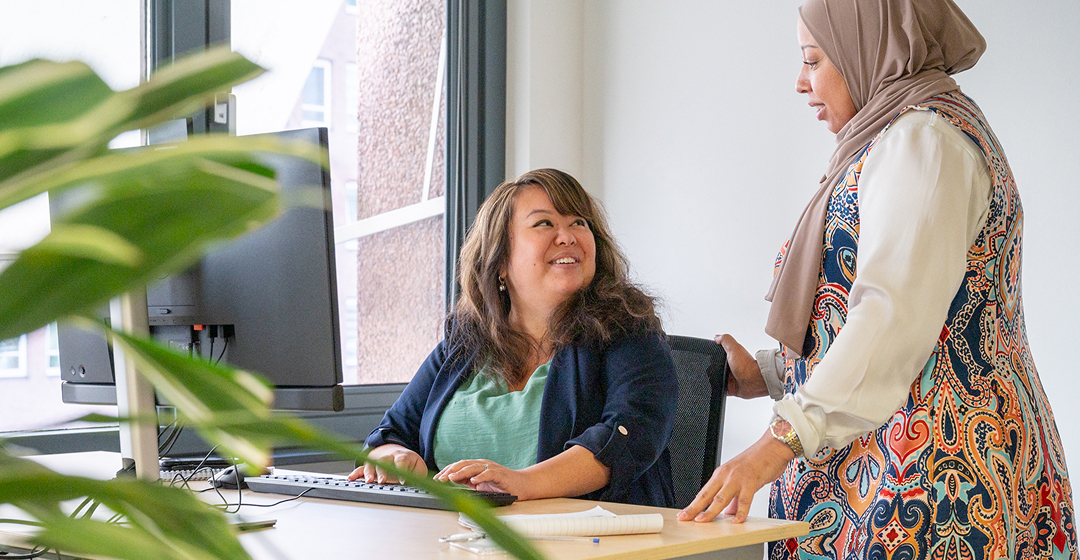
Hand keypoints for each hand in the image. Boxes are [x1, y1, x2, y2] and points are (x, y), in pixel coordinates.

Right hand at [347, 444, 426, 483]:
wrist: (398, 452)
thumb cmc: (409, 463)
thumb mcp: (418, 467)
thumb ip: (418, 475)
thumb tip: (416, 484)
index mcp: (402, 456)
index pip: (401, 460)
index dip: (401, 469)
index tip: (403, 481)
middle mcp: (388, 457)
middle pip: (384, 461)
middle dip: (383, 471)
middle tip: (383, 481)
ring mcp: (378, 460)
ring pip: (372, 464)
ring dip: (369, 472)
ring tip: (369, 481)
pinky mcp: (370, 465)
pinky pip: (361, 468)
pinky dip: (356, 473)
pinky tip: (351, 478)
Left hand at [434, 460, 533, 498]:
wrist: (522, 485)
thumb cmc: (502, 485)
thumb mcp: (480, 484)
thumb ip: (467, 481)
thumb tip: (451, 481)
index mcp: (477, 466)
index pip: (459, 466)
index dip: (447, 471)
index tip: (437, 479)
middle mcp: (482, 465)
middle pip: (463, 464)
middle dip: (450, 471)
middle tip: (440, 479)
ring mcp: (491, 468)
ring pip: (473, 467)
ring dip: (461, 473)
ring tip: (452, 478)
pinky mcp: (500, 474)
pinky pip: (489, 474)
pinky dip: (481, 477)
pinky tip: (474, 481)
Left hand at [677, 429, 793, 522]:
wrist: (772, 447)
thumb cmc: (758, 461)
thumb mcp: (741, 480)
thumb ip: (735, 498)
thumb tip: (730, 513)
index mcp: (721, 474)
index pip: (703, 493)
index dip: (693, 505)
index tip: (684, 515)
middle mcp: (726, 475)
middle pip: (706, 495)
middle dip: (694, 508)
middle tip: (684, 518)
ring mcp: (737, 478)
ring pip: (720, 498)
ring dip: (710, 511)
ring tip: (703, 521)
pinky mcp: (750, 481)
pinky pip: (744, 500)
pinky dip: (740, 512)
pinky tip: (736, 521)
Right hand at [716, 334, 769, 398]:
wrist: (754, 381)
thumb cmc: (747, 365)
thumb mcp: (734, 348)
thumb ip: (725, 340)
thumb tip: (716, 337)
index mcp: (732, 357)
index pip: (718, 354)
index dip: (712, 355)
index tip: (708, 355)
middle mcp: (731, 368)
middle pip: (715, 367)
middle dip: (711, 368)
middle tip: (711, 368)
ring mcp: (730, 378)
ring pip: (716, 378)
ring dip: (714, 379)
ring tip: (714, 377)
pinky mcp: (730, 388)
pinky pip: (720, 389)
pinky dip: (717, 388)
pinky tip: (717, 386)